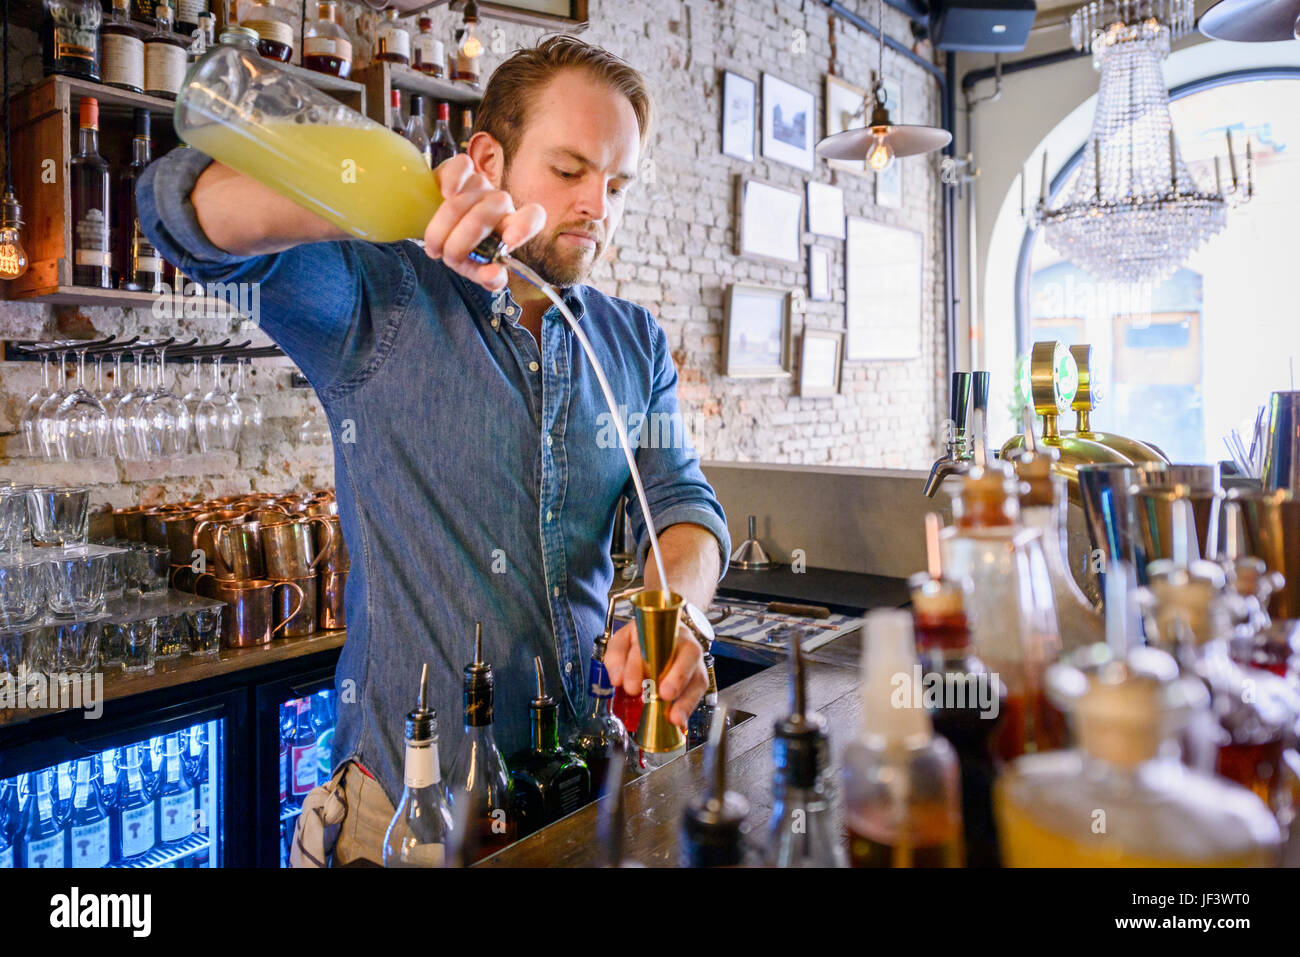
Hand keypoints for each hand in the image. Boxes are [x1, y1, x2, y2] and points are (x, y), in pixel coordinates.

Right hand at [424, 154, 545, 290]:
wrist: (438, 232)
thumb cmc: (464, 251)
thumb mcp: (477, 270)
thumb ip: (489, 278)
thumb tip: (493, 274)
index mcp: (513, 226)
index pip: (533, 217)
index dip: (524, 226)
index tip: (509, 241)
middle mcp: (500, 203)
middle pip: (493, 209)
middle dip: (465, 239)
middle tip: (449, 258)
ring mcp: (481, 184)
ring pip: (466, 199)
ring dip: (445, 227)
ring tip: (434, 248)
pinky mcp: (460, 169)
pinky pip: (461, 165)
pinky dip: (452, 179)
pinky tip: (444, 194)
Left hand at [605, 620, 707, 730]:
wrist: (663, 637)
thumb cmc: (642, 641)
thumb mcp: (622, 642)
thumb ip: (616, 657)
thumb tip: (617, 679)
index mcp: (660, 629)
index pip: (650, 644)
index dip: (639, 666)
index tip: (631, 687)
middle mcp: (683, 642)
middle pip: (687, 655)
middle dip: (676, 677)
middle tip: (664, 694)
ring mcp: (694, 661)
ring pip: (697, 676)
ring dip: (686, 699)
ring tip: (674, 716)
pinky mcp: (699, 679)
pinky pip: (699, 693)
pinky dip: (689, 708)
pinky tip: (680, 721)